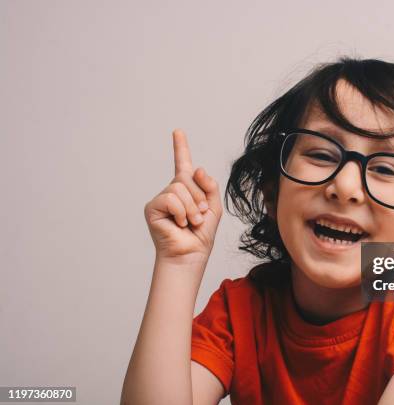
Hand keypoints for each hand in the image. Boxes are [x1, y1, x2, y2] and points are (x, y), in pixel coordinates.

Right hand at [144, 129, 222, 264]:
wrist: (190, 254)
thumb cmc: (200, 234)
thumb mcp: (213, 207)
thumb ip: (210, 186)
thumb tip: (196, 168)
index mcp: (187, 190)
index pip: (183, 164)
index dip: (180, 148)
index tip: (178, 131)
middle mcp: (172, 191)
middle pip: (187, 177)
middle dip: (199, 197)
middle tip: (199, 217)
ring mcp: (161, 199)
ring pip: (179, 188)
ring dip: (191, 207)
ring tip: (190, 222)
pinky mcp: (152, 207)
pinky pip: (170, 198)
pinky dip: (180, 211)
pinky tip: (178, 223)